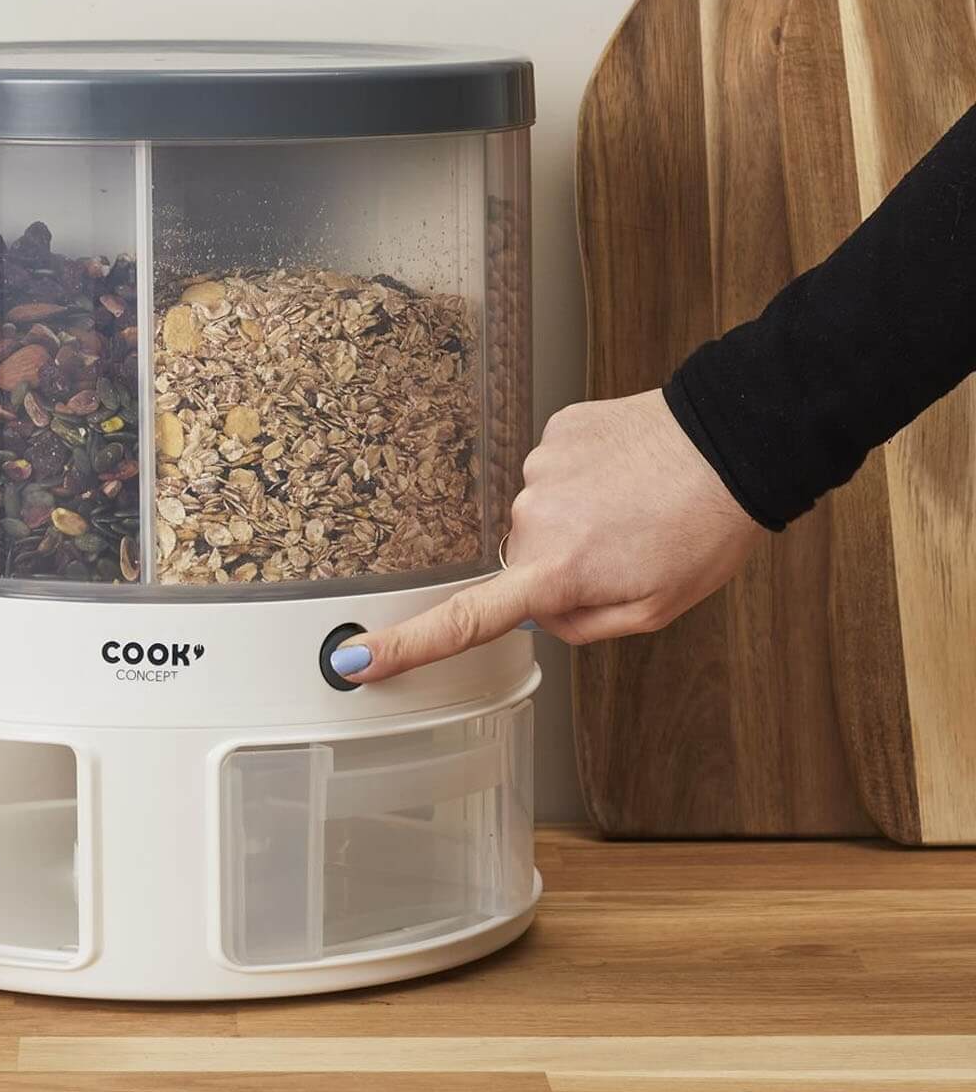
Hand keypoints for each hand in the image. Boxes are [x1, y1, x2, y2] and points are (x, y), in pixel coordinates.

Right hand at [329, 389, 761, 682]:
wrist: (736, 439)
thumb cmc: (706, 528)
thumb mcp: (655, 607)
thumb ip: (584, 624)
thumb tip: (543, 614)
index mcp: (558, 571)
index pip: (465, 620)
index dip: (405, 645)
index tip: (354, 660)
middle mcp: (534, 518)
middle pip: (522, 560)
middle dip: (559, 565)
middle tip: (624, 551)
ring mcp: (538, 469)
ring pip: (541, 514)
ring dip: (578, 516)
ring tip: (634, 505)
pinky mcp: (553, 430)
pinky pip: (556, 470)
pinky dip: (586, 477)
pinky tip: (626, 473)